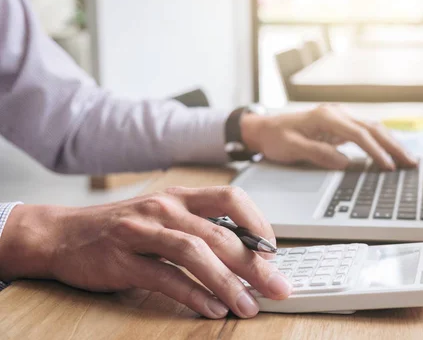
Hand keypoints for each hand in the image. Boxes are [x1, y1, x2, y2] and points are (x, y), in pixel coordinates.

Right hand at [0, 187, 291, 318]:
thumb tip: (245, 254)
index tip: (273, 251)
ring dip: (227, 282)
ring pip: (195, 253)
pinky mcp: (122, 259)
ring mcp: (142, 232)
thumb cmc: (123, 227)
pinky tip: (212, 309)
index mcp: (180, 196)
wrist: (62, 234)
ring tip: (247, 306)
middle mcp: (164, 208)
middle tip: (277, 287)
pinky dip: (192, 295)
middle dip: (254, 264)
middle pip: (220, 234)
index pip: (231, 198)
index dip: (258, 223)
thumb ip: (199, 227)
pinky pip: (165, 277)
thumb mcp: (164, 215)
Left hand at [241, 104, 417, 169]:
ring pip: (373, 128)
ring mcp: (340, 117)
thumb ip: (318, 154)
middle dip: (393, 146)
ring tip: (408, 159)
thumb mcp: (292, 148)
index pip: (359, 134)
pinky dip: (381, 141)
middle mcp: (336, 113)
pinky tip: (391, 152)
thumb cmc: (276, 138)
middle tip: (411, 163)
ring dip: (391, 143)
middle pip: (372, 128)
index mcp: (326, 117)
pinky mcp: (340, 125)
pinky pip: (365, 132)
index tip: (388, 166)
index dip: (376, 151)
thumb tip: (345, 163)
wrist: (265, 128)